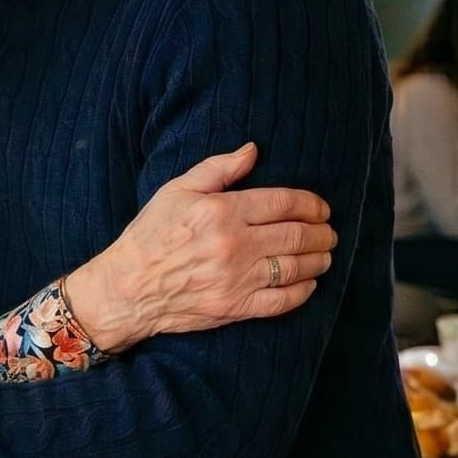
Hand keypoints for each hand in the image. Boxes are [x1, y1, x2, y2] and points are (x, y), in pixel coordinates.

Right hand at [63, 144, 333, 350]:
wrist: (127, 288)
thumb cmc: (150, 235)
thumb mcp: (177, 190)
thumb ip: (218, 169)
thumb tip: (253, 150)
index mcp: (223, 211)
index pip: (284, 203)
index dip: (311, 204)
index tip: (321, 208)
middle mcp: (235, 245)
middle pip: (297, 235)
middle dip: (322, 233)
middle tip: (330, 232)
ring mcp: (237, 279)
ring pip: (295, 268)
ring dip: (319, 260)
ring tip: (326, 255)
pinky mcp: (236, 307)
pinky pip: (282, 301)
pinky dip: (303, 292)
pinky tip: (309, 283)